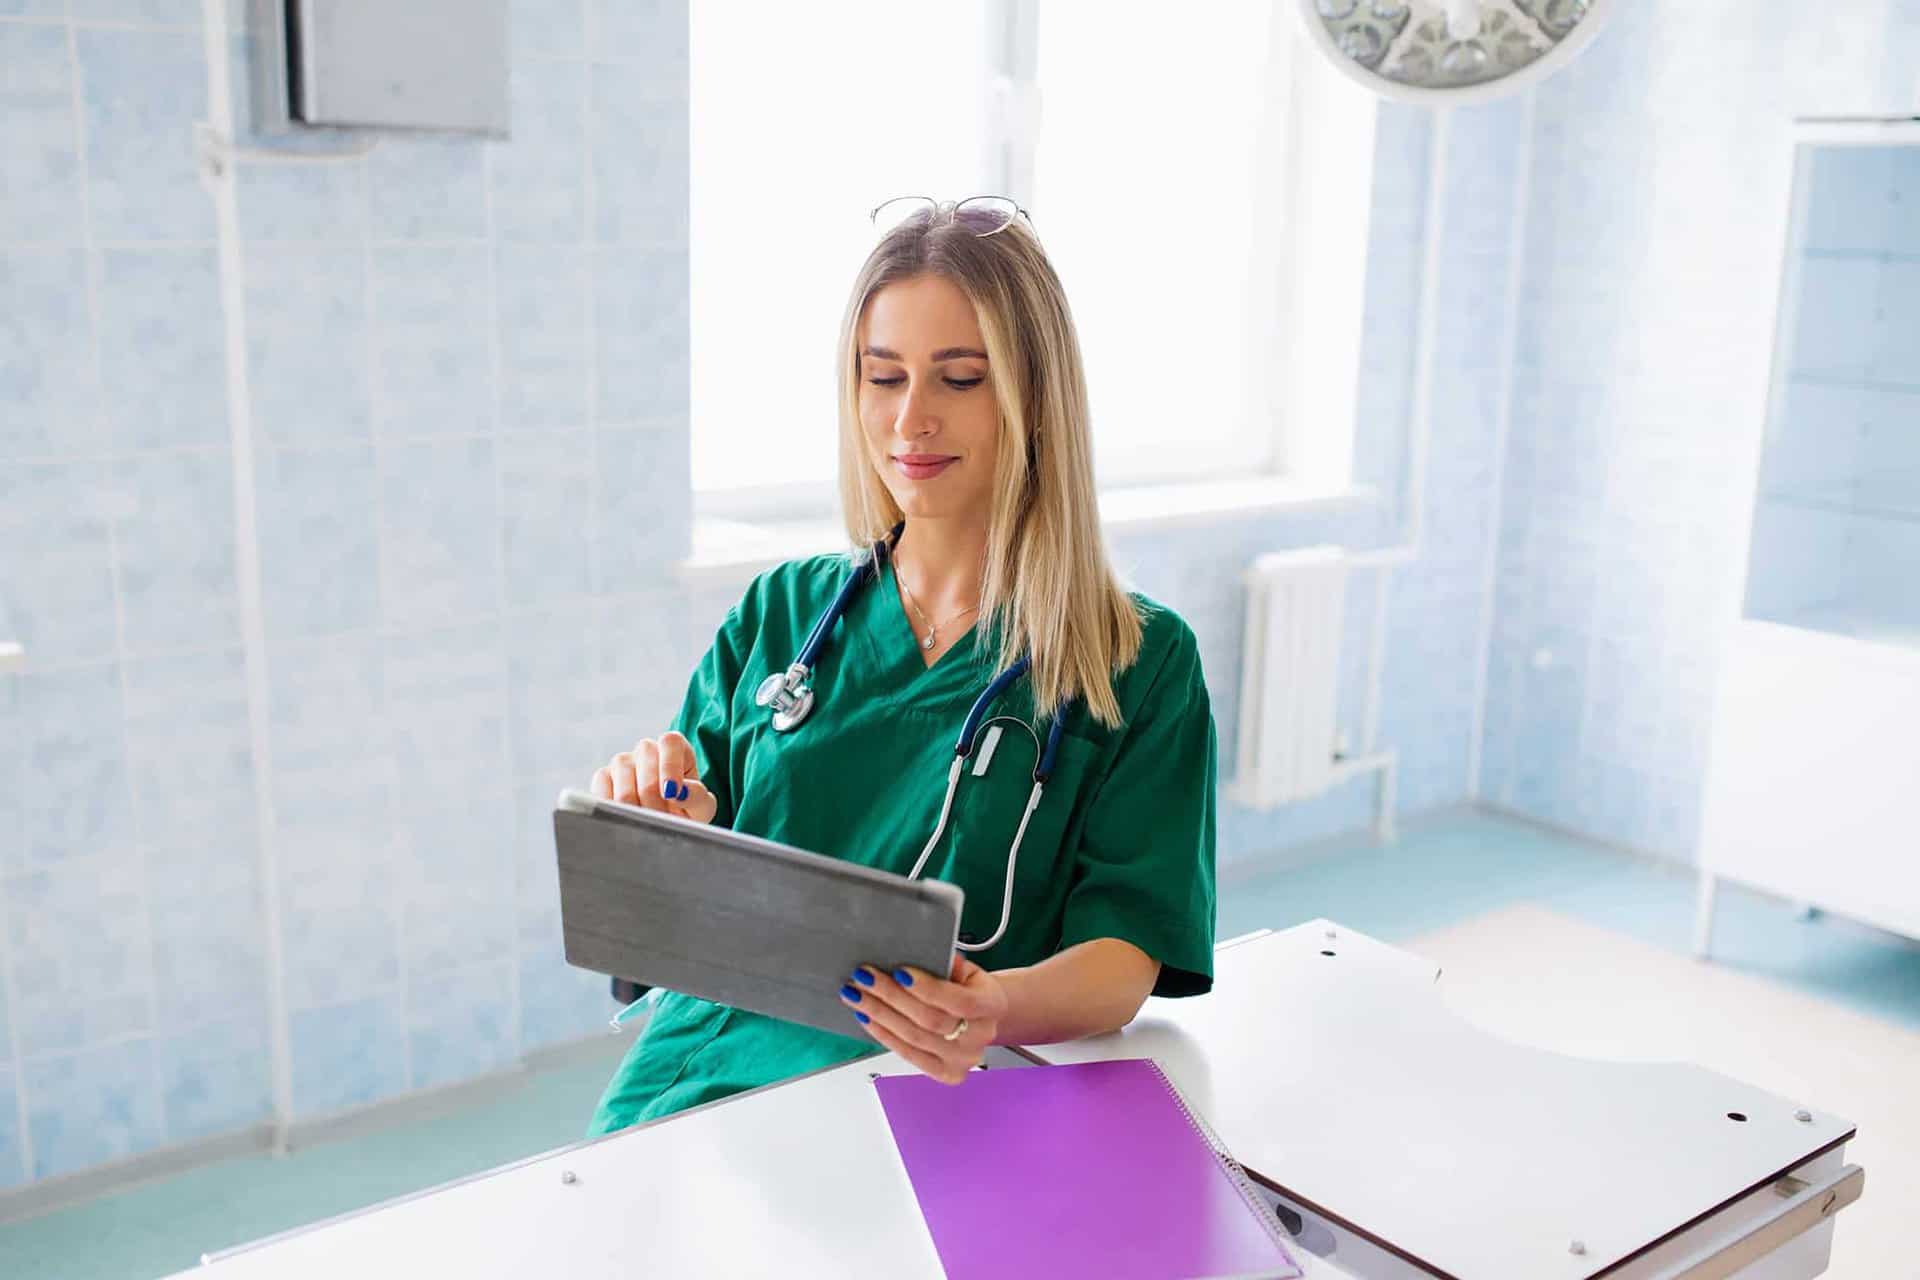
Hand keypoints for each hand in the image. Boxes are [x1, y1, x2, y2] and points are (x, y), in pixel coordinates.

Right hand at [591, 730, 716, 823]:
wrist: (669, 822)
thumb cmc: (687, 809)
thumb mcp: (702, 806)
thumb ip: (697, 796)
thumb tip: (680, 792)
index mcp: (673, 746)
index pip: (669, 742)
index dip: (670, 767)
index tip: (672, 794)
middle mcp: (646, 748)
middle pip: (646, 772)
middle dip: (656, 803)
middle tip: (663, 821)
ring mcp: (623, 761)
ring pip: (624, 785)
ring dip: (637, 811)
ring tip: (649, 823)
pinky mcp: (604, 776)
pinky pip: (603, 790)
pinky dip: (615, 809)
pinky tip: (627, 819)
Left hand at [839, 954, 1006, 1083]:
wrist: (981, 1016)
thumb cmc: (969, 989)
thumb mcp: (966, 969)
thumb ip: (946, 963)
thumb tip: (918, 955)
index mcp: (991, 1005)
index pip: (958, 1001)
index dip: (927, 988)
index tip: (899, 971)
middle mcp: (980, 1036)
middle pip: (930, 1020)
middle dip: (891, 996)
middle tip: (864, 977)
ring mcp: (963, 1059)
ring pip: (914, 1038)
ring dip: (880, 1014)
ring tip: (856, 995)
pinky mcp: (945, 1073)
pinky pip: (909, 1055)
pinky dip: (884, 1035)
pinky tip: (867, 1018)